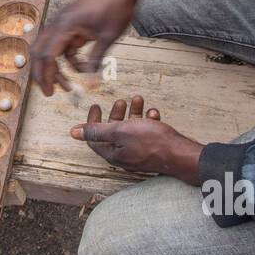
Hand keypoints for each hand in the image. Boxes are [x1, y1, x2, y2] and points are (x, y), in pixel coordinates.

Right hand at [30, 0, 153, 94]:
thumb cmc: (117, 6)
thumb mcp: (108, 37)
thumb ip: (95, 60)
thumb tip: (91, 83)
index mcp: (65, 25)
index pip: (47, 55)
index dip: (46, 76)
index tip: (49, 93)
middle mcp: (59, 22)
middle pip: (40, 51)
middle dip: (43, 72)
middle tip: (50, 91)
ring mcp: (64, 22)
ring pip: (51, 49)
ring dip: (58, 67)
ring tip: (69, 84)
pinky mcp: (72, 24)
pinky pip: (64, 45)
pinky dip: (69, 58)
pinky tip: (82, 67)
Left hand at [71, 95, 203, 181]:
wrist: (181, 153)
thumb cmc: (151, 142)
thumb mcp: (120, 131)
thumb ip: (96, 131)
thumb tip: (74, 133)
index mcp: (113, 153)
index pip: (94, 138)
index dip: (92, 120)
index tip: (96, 105)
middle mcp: (125, 155)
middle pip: (113, 132)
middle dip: (116, 114)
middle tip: (120, 102)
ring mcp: (140, 153)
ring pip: (131, 130)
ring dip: (133, 113)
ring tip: (138, 100)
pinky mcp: (153, 149)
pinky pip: (146, 133)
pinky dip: (147, 121)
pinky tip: (153, 113)